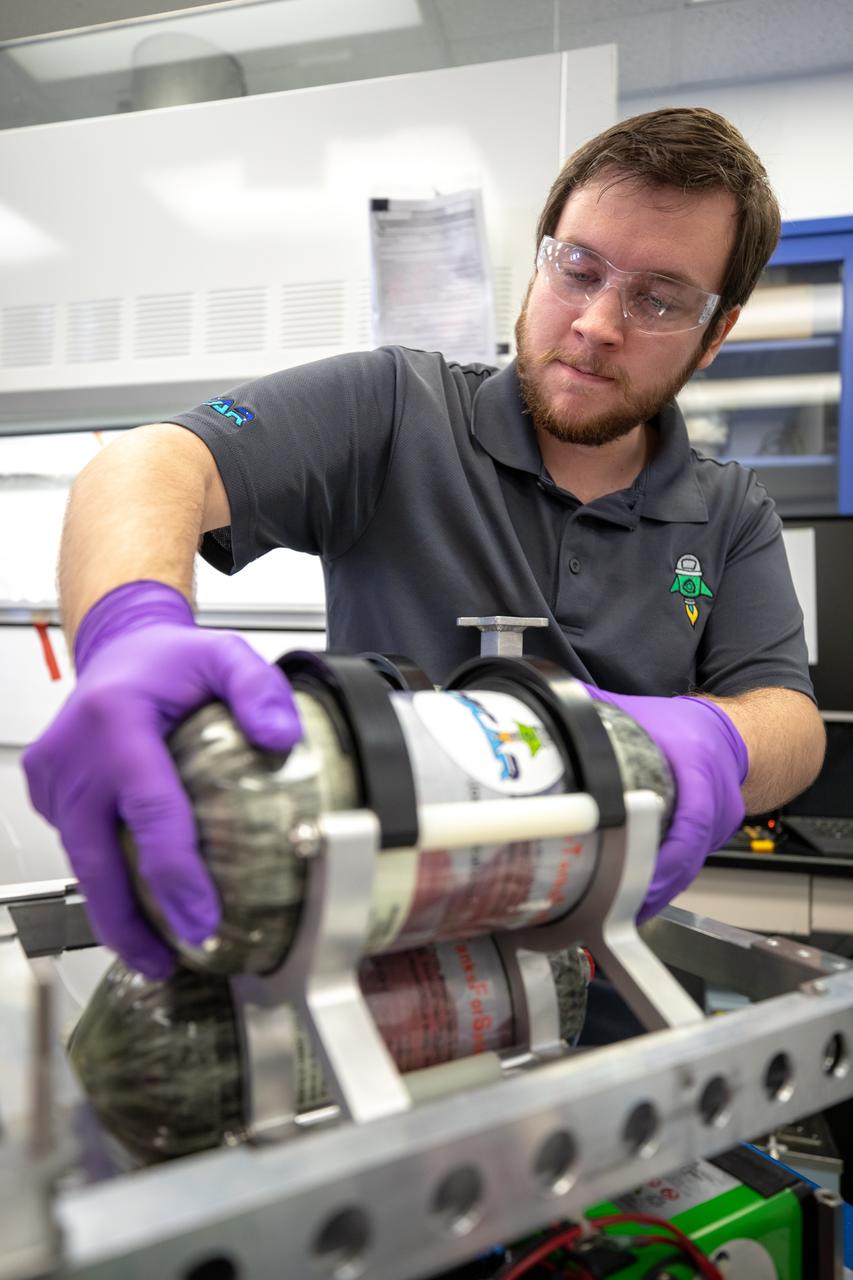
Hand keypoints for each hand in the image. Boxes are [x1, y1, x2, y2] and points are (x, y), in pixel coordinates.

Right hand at [22, 581, 301, 977]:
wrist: (118, 648)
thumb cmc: (170, 661)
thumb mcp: (224, 655)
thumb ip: (257, 689)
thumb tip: (282, 740)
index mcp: (116, 718)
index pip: (149, 810)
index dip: (174, 874)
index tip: (202, 919)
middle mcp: (75, 753)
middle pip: (98, 856)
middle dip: (131, 921)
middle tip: (169, 963)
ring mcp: (53, 776)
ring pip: (82, 861)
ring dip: (115, 911)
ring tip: (156, 953)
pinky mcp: (46, 792)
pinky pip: (76, 847)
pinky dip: (105, 880)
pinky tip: (138, 906)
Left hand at [584, 687, 747, 920]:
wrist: (731, 735)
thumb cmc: (685, 726)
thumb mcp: (641, 711)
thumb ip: (593, 709)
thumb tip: (546, 712)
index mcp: (696, 761)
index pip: (690, 818)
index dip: (665, 855)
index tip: (633, 876)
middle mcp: (715, 796)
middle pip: (688, 854)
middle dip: (652, 885)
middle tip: (615, 907)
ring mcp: (720, 821)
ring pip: (689, 866)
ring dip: (658, 889)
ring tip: (621, 910)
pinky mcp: (717, 837)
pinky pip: (690, 864)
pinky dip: (666, 881)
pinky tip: (640, 897)